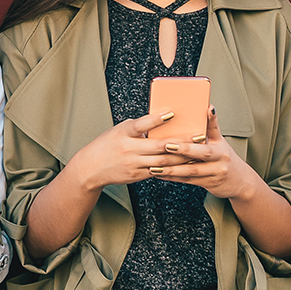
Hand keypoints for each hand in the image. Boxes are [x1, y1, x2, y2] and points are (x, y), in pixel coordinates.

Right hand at [68, 109, 191, 189]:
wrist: (91, 168)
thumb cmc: (107, 145)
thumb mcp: (118, 131)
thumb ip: (137, 128)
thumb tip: (161, 122)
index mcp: (123, 133)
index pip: (141, 125)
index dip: (156, 119)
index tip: (172, 113)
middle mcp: (129, 149)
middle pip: (160, 146)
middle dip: (182, 141)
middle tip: (199, 135)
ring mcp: (134, 164)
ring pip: (163, 161)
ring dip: (183, 156)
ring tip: (198, 151)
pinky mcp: (137, 176)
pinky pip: (159, 171)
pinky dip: (173, 167)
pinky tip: (185, 164)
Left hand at [151, 107, 264, 199]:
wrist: (241, 182)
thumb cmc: (225, 156)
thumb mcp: (221, 141)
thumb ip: (211, 126)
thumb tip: (208, 106)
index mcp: (220, 149)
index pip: (206, 142)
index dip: (193, 137)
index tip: (175, 137)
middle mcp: (219, 162)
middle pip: (199, 156)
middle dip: (181, 151)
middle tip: (164, 146)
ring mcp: (214, 174)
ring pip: (190, 171)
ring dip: (171, 169)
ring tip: (154, 166)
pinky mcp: (207, 185)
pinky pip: (187, 180)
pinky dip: (172, 177)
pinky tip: (158, 173)